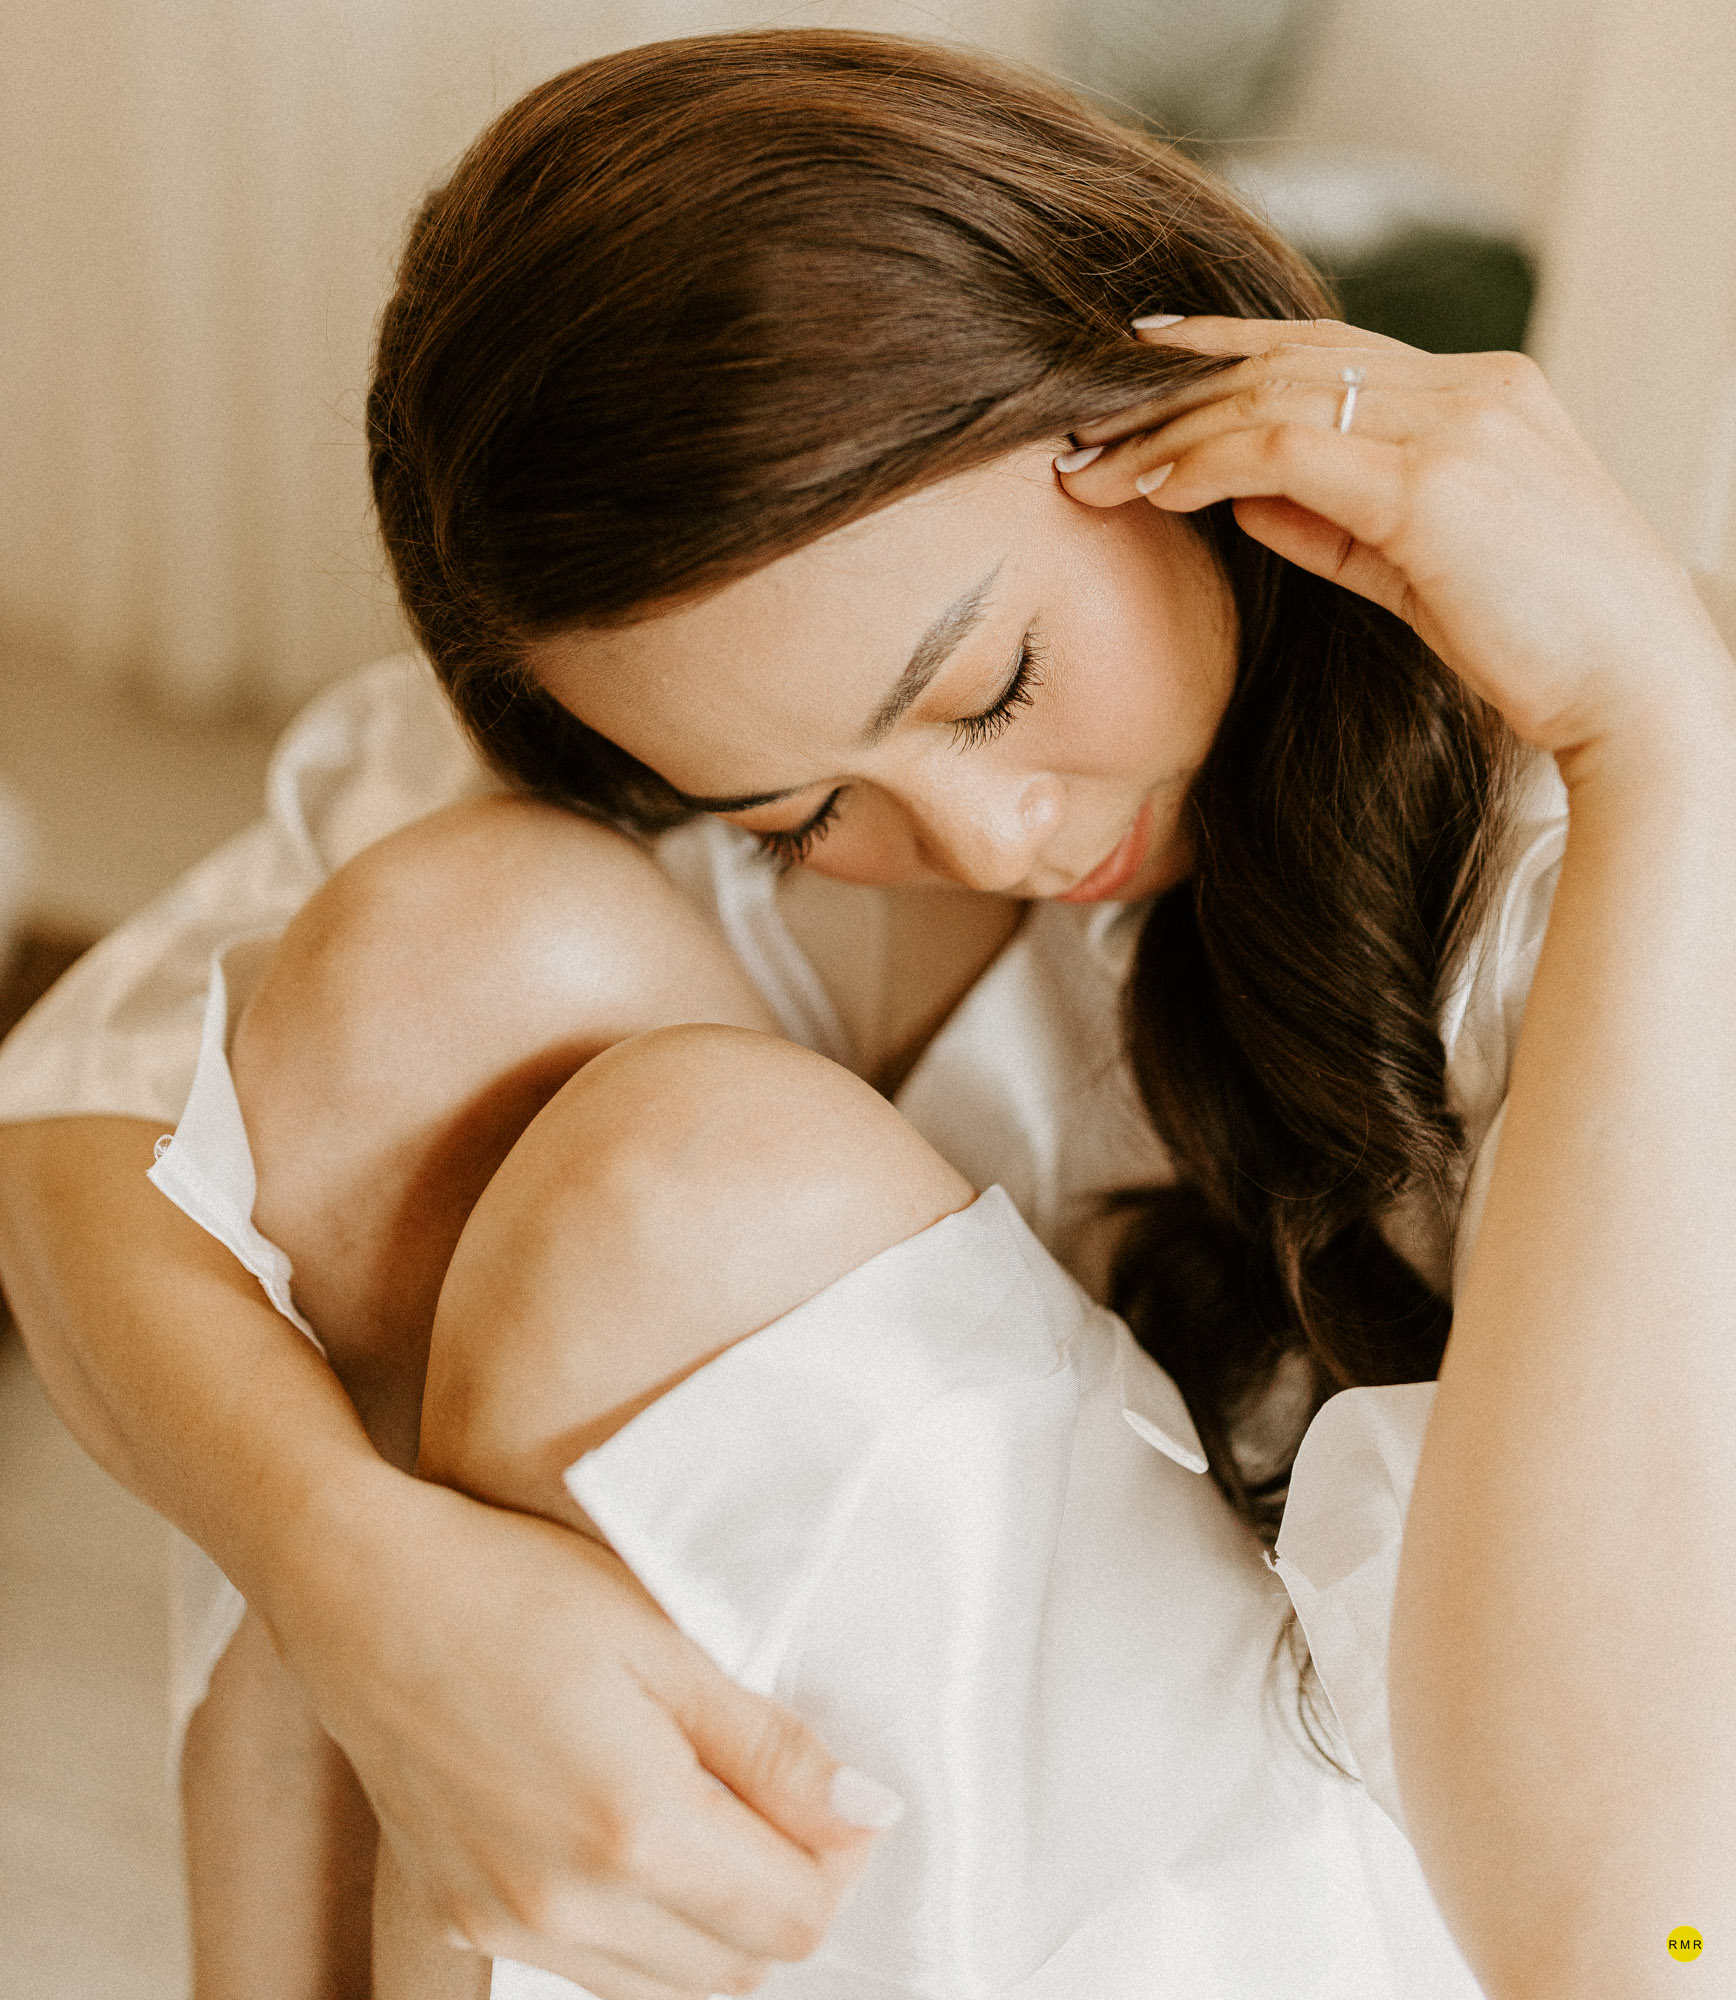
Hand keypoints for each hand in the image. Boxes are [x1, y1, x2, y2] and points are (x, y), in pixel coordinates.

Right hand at [269, 1469, 888, 1995]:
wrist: (363, 1590)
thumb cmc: (516, 1587)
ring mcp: (507, 1924)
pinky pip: (589, 1969)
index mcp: (634, 1829)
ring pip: (665, 1987)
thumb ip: (772, 1748)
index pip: (791, 1920)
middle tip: (792, 1806)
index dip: (841, 1864)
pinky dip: (642, 1931)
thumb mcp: (667, 1641)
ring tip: (718, 1815)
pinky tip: (638, 1837)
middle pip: (735, 1973)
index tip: (846, 1800)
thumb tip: (866, 1814)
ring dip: (716, 1927)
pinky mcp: (462, 1916)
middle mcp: (567, 1906)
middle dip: (787, 1901)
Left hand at [1056, 317, 1734, 772]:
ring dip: (1170, 429)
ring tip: (1093, 465)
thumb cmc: (1540, 646)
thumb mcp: (1420, 570)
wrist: (1635, 693)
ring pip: (1275, 394)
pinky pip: (1286, 449)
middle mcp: (1471, 389)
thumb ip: (1333, 522)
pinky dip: (1208, 462)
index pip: (1328, 348)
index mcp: (1483, 394)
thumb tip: (1241, 493)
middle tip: (1083, 417)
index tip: (1145, 360)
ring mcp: (1457, 426)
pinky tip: (1154, 490)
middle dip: (1175, 387)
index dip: (1228, 349)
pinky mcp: (1433, 484)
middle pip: (1289, 358)